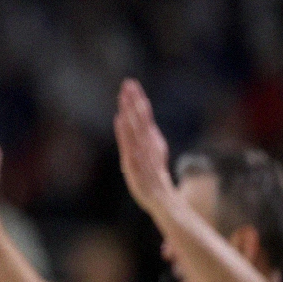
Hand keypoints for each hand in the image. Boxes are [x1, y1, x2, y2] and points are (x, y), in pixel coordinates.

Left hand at [113, 78, 175, 218]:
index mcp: (152, 140)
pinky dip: (124, 130)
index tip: (131, 84)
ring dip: (129, 110)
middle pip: (141, 117)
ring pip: (136, 127)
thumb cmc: (155, 177)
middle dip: (134, 99)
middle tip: (128, 82)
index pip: (145, 115)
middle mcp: (149, 144)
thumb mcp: (154, 154)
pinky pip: (129, 144)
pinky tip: (119, 119)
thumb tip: (135, 124)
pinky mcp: (135, 164)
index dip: (138, 99)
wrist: (163, 199)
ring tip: (124, 95)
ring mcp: (143, 153)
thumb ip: (148, 138)